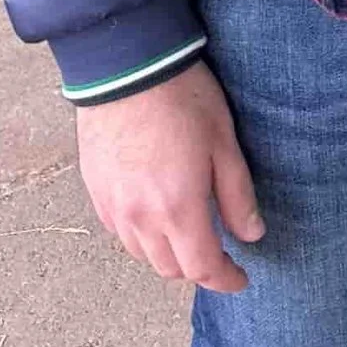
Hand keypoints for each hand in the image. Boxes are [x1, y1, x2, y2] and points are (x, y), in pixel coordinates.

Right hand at [76, 61, 265, 293]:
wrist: (126, 67)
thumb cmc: (183, 98)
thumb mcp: (224, 142)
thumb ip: (236, 195)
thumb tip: (251, 235)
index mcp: (178, 209)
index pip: (202, 267)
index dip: (224, 280)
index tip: (240, 279)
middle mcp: (140, 218)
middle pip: (169, 268)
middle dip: (197, 268)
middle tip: (218, 252)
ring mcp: (113, 207)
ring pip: (142, 254)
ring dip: (167, 254)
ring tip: (187, 234)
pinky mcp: (95, 192)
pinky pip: (119, 232)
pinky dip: (141, 236)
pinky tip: (155, 215)